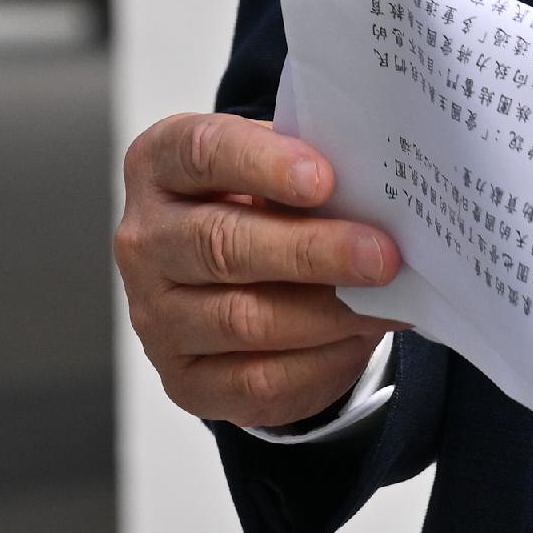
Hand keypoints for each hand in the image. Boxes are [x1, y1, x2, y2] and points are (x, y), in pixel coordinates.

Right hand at [113, 111, 401, 429]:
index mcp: (160, 166)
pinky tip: (361, 336)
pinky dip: (320, 360)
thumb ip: (308, 169)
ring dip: (327, 311)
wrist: (234, 281)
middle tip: (381, 254)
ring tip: (387, 299)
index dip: (261, 162)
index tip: (324, 177)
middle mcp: (145, 241)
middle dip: (311, 250)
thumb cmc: (260, 206)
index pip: (200, 152)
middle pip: (222, 244)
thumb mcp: (274, 169)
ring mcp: (156, 317)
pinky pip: (257, 380)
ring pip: (243, 318)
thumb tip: (376, 191)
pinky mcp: (184, 379)